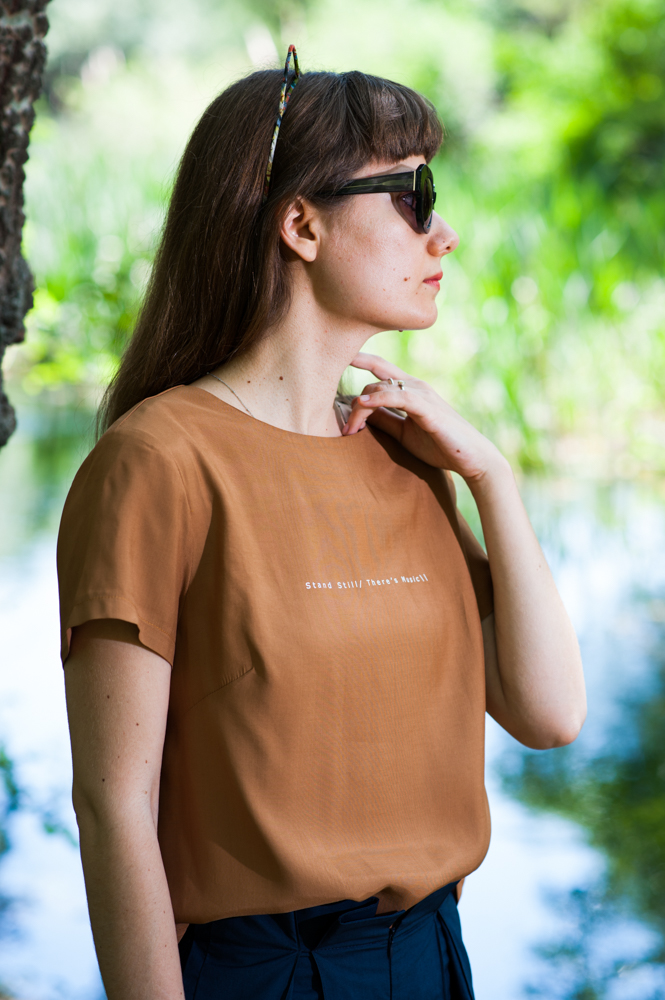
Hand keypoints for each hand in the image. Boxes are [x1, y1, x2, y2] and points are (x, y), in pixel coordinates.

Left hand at [343, 352, 506, 484]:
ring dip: (360, 408)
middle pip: (373, 382)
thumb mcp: (403, 432)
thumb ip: (384, 420)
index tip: (333, 361)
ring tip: (348, 430)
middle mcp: (415, 386)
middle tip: (344, 432)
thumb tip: (360, 413)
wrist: (472, 459)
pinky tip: (362, 405)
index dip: (358, 360)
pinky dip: (377, 400)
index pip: (379, 368)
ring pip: (381, 388)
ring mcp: (422, 395)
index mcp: (410, 389)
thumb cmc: (440, 445)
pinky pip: (398, 397)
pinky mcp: (428, 408)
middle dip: (353, 404)